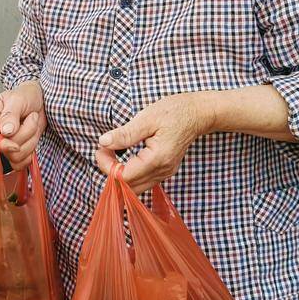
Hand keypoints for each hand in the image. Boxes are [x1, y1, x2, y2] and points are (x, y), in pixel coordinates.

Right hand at [0, 80, 44, 169]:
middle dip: (24, 136)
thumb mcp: (18, 99)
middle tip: (32, 117)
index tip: (16, 145)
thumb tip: (5, 131)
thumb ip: (10, 114)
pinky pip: (21, 163)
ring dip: (31, 141)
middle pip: (4, 150)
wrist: (41, 100)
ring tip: (33, 123)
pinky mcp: (15, 151)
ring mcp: (5, 143)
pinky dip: (32, 151)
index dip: (1, 144)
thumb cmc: (26, 95)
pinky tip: (34, 136)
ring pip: (15, 158)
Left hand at [95, 92, 213, 193]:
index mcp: (158, 158)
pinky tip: (122, 157)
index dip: (107, 166)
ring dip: (119, 174)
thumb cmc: (174, 111)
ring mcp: (165, 173)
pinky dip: (128, 173)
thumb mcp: (146, 118)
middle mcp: (163, 171)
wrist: (198, 113)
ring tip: (110, 152)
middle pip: (129, 188)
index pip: (125, 177)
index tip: (101, 148)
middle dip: (110, 172)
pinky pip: (142, 181)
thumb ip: (125, 134)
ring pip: (135, 187)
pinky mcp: (165, 171)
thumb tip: (103, 143)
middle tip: (103, 151)